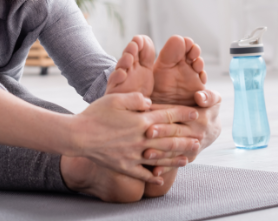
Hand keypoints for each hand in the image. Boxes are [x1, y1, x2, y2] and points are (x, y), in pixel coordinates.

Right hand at [69, 92, 201, 183]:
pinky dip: (153, 177)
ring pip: (160, 157)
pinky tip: (161, 178)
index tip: (195, 114)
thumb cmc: (96, 113)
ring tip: (189, 158)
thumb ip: (136, 98)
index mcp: (140, 120)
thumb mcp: (116, 98)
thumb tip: (150, 102)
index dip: (183, 114)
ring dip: (176, 158)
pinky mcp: (124, 166)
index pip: (167, 116)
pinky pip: (142, 174)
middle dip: (186, 138)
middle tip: (200, 139)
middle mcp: (141, 138)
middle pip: (169, 139)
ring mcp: (133, 155)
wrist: (78, 135)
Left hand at [143, 89, 221, 162]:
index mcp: (200, 118)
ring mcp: (192, 148)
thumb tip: (199, 96)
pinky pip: (176, 163)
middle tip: (146, 133)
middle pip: (175, 133)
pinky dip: (166, 168)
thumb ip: (208, 96)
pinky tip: (154, 173)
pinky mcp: (188, 158)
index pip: (178, 115)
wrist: (214, 129)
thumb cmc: (208, 109)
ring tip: (146, 154)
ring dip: (160, 153)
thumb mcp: (214, 99)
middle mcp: (196, 134)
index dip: (164, 114)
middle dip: (161, 133)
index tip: (150, 113)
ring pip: (174, 151)